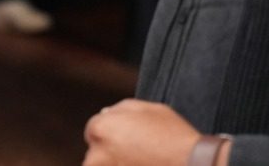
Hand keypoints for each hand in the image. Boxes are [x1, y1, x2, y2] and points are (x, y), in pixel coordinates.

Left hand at [83, 99, 216, 165]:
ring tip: (142, 163)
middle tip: (137, 154)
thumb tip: (107, 113)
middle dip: (111, 152)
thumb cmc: (174, 139)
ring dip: (117, 165)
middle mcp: (97, 155)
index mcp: (102, 129)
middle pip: (96, 153)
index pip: (94, 130)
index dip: (113, 132)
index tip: (127, 139)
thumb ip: (122, 109)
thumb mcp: (151, 109)